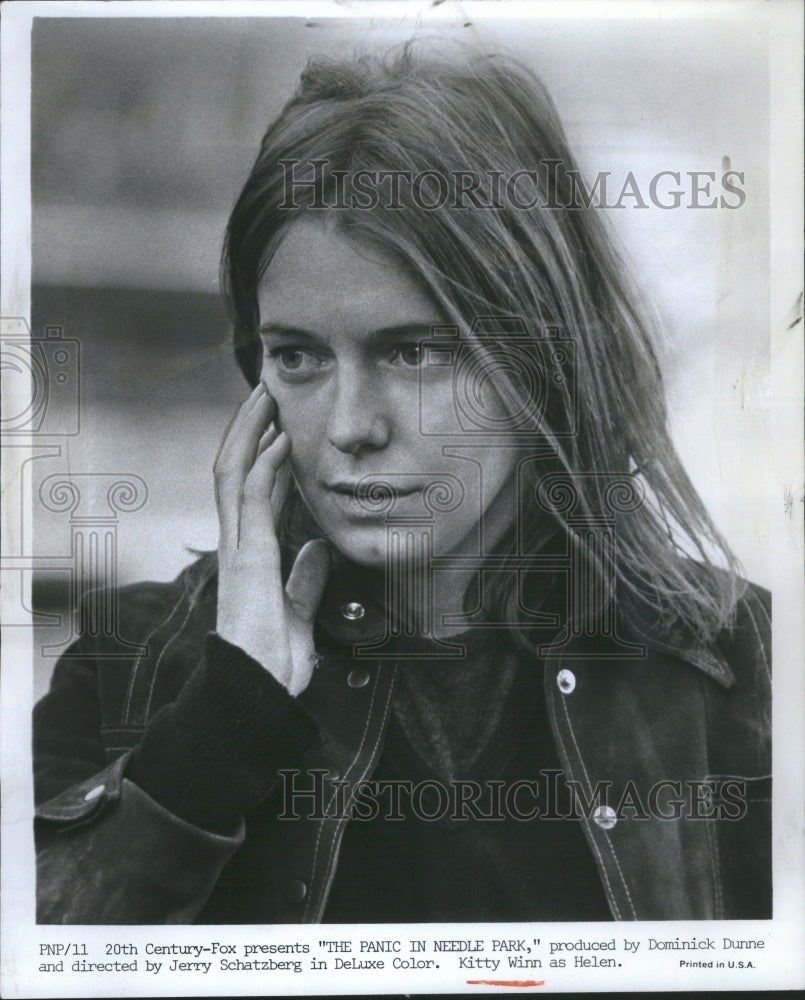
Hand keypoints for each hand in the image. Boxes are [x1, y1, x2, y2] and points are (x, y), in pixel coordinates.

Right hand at [214, 384, 329, 695]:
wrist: (259, 691)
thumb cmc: (273, 658)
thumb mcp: (298, 609)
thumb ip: (305, 579)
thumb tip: (318, 549)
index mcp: (249, 554)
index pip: (250, 490)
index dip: (262, 455)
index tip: (280, 425)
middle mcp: (237, 543)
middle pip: (233, 470)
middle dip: (248, 429)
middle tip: (266, 393)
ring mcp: (237, 548)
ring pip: (233, 474)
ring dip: (250, 432)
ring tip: (266, 397)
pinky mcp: (247, 558)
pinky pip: (251, 500)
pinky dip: (266, 466)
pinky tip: (281, 441)